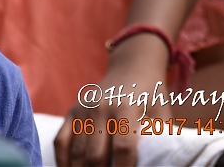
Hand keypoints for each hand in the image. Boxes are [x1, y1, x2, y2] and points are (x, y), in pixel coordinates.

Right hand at [55, 55, 171, 164]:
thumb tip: (160, 163)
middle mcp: (100, 108)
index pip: (123, 148)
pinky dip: (63, 161)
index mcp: (126, 108)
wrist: (132, 66)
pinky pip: (61, 141)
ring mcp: (82, 109)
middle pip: (95, 155)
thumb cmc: (151, 96)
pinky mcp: (72, 112)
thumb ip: (159, 140)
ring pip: (77, 152)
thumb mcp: (162, 115)